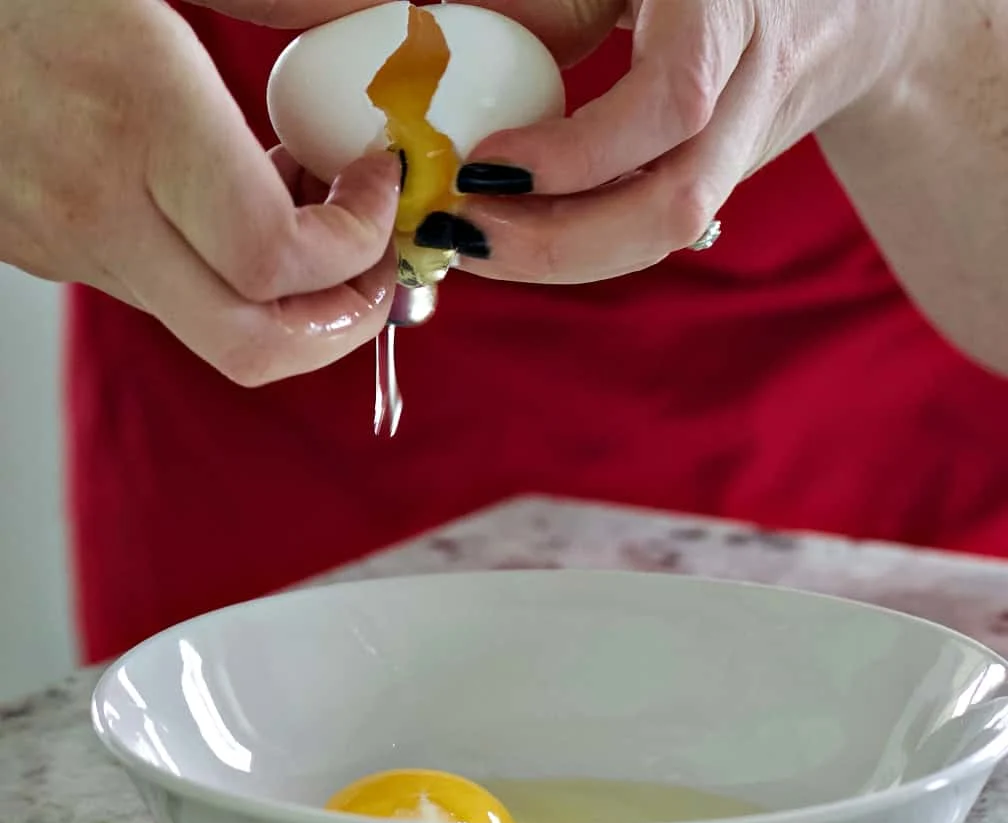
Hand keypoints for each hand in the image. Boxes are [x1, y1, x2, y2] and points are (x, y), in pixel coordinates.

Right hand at [0, 0, 396, 384]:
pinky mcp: (39, 246)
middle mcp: (98, 204)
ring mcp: (62, 240)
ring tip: (312, 209)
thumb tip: (390, 16)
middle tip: (375, 268)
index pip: (275, 261)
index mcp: (135, 117)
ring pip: (211, 326)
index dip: (357, 247)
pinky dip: (224, 271)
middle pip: (252, 347)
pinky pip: (160, 290)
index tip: (380, 188)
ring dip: (289, 296)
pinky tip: (230, 194)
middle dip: (340, 325)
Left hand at [433, 0, 923, 283]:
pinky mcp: (725, 179)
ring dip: (562, 258)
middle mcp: (753, 89)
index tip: (485, 166)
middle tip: (464, 233)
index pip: (671, 103)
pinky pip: (654, 226)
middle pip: (675, 204)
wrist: (846, 0)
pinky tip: (517, 232)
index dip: (576, 155)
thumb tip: (442, 46)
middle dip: (559, 242)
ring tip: (476, 243)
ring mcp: (745, 145)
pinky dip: (580, 242)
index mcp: (735, 10)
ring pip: (668, 234)